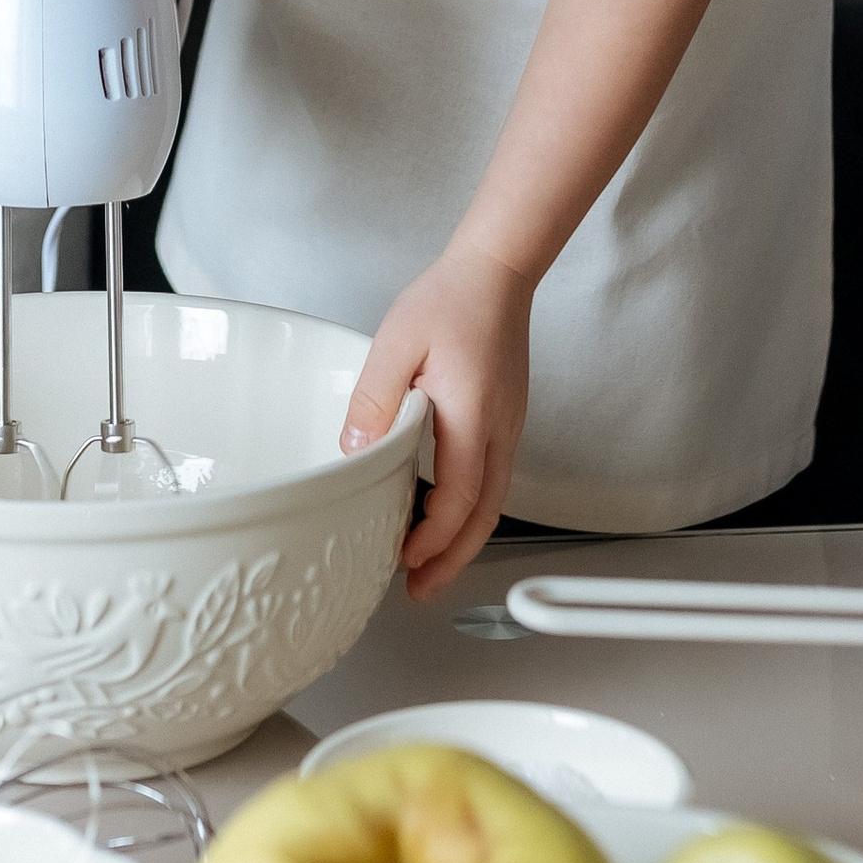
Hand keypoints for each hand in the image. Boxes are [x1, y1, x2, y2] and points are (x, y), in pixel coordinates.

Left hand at [342, 246, 533, 592]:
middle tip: (422, 590)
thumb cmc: (450, 301)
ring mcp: (507, 427)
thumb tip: (355, 452)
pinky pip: (491, 478)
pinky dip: (469, 508)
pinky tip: (442, 510)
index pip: (459, 497)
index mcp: (472, 416)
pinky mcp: (504, 419)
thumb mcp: (396, 343)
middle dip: (453, 560)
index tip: (405, 560)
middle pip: (484, 516)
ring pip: (492, 502)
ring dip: (461, 538)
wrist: (496, 273)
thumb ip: (375, 400)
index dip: (433, 538)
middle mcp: (498, 430)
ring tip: (428, 563)